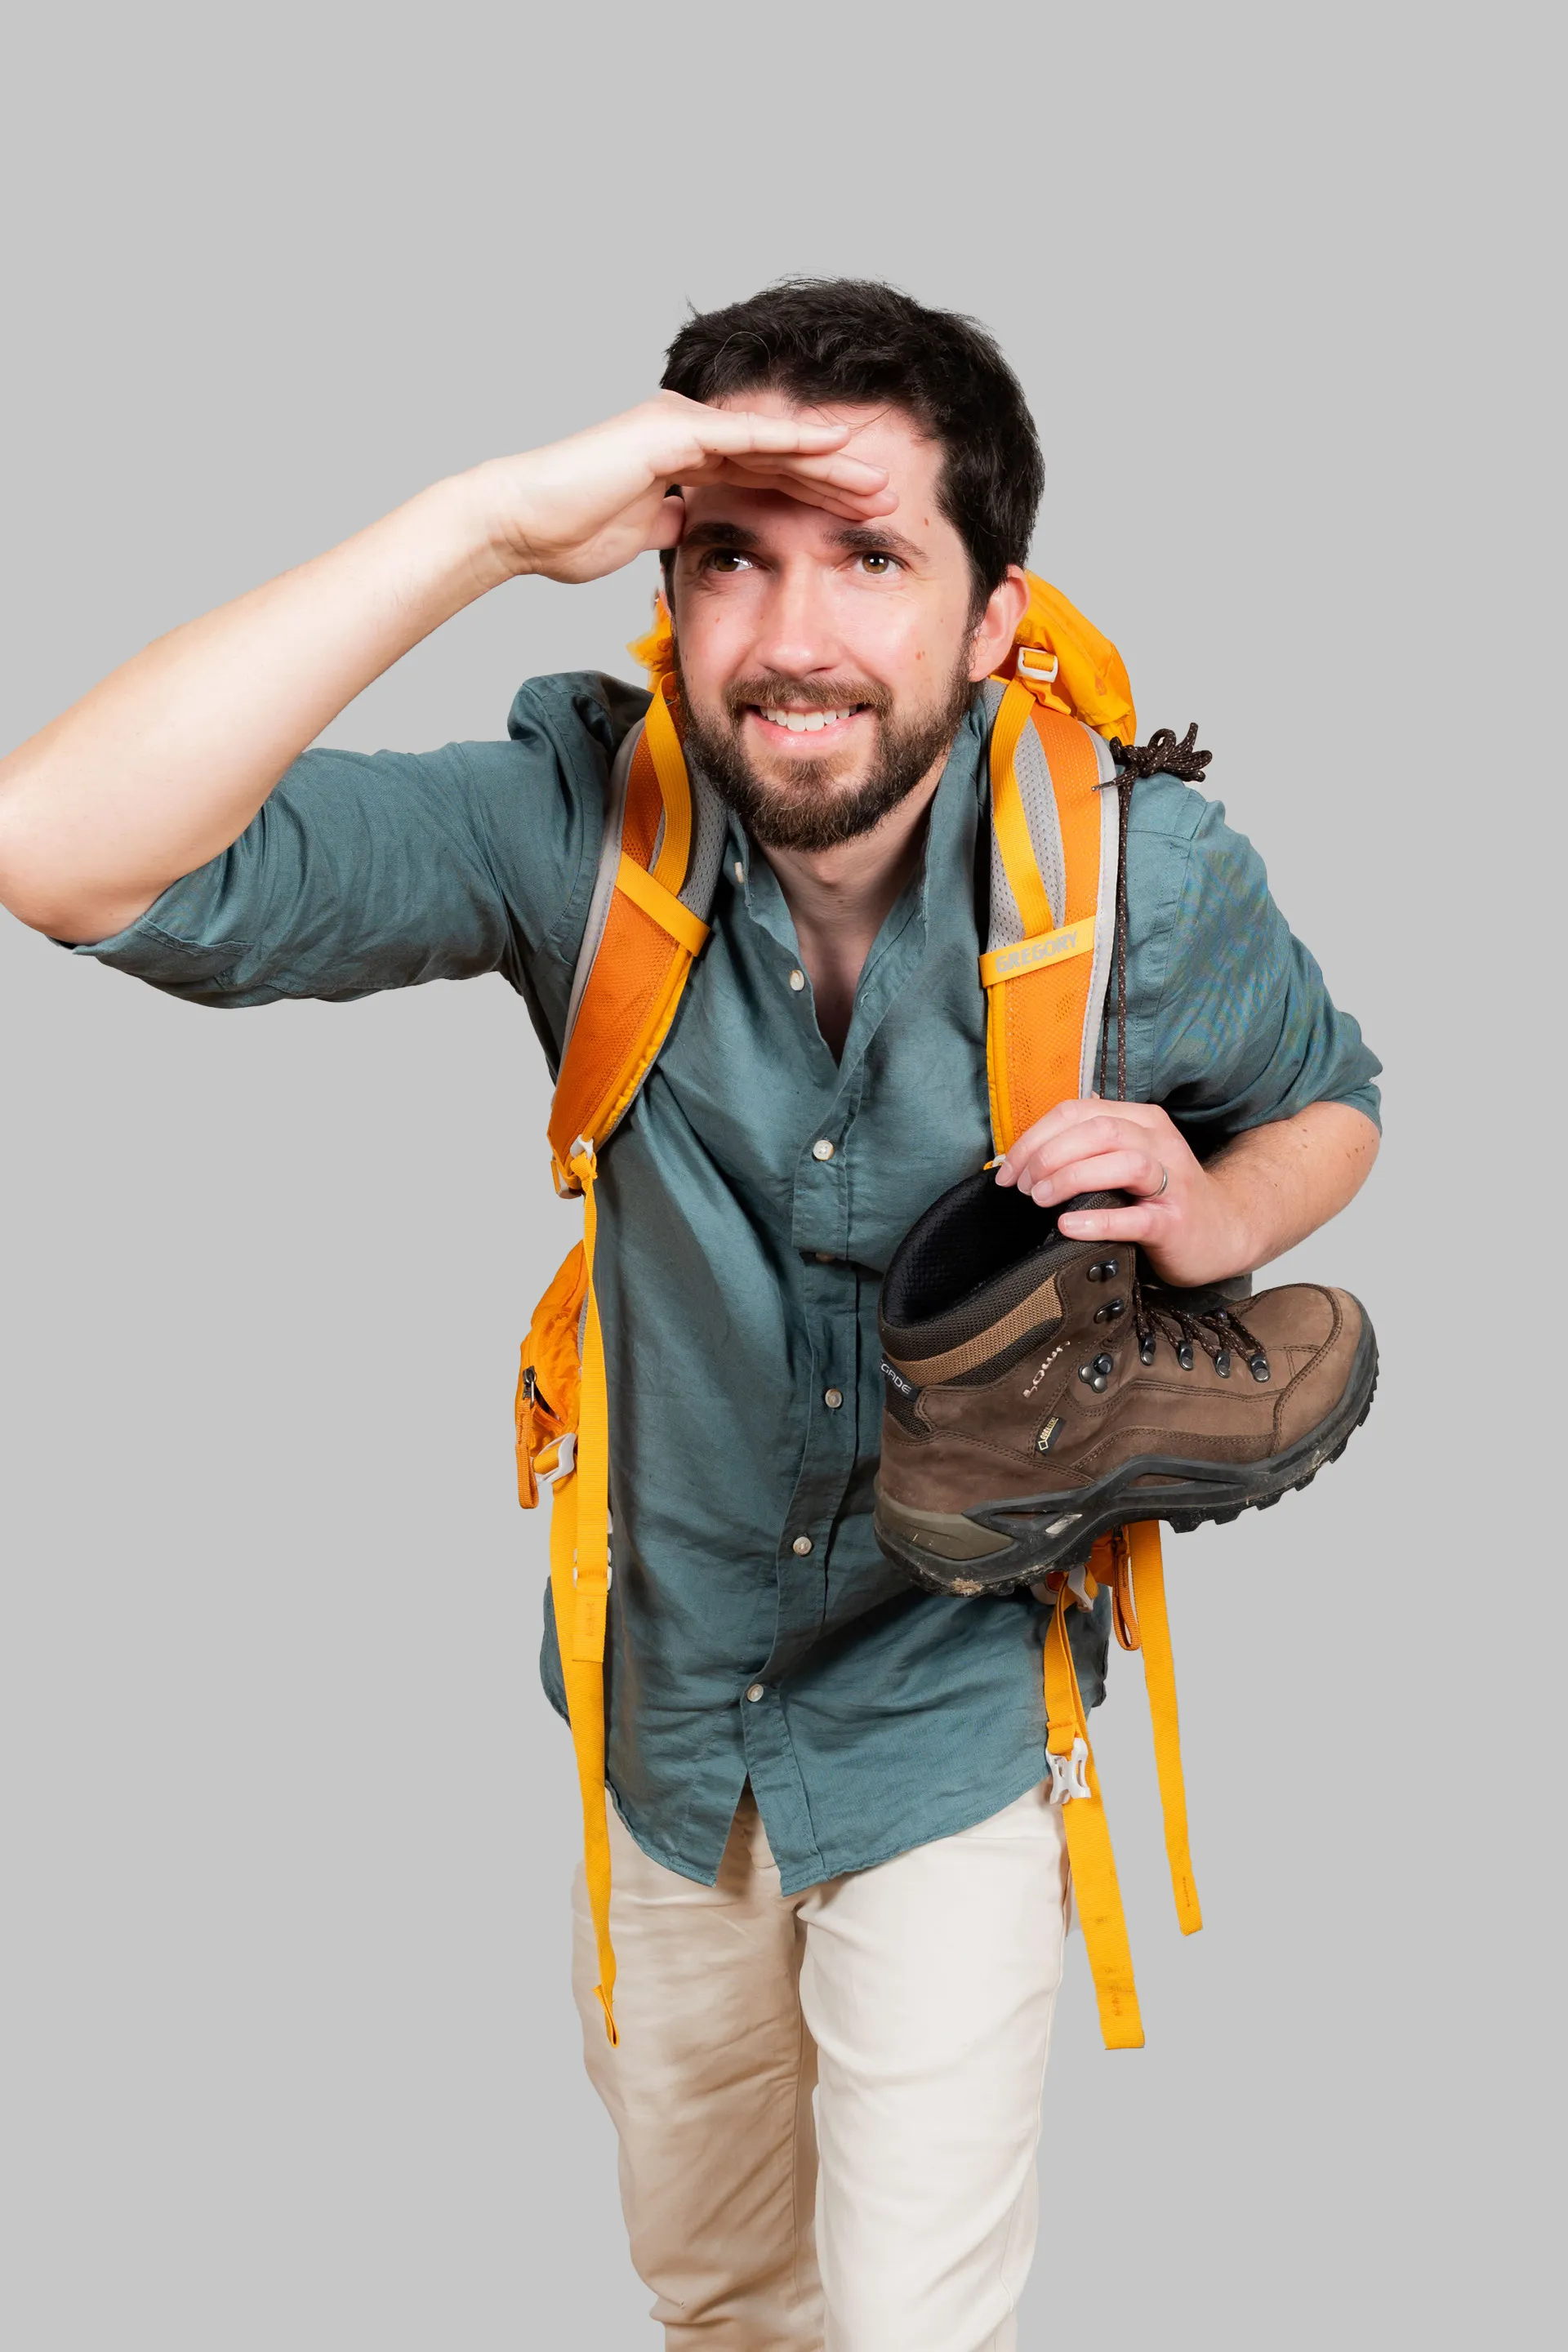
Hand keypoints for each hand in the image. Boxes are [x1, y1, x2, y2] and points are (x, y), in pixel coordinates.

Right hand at [478, 393, 895, 585]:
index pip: (764, 477)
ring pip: (772, 442)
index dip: (812, 495)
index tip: (856, 517)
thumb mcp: (640, 537)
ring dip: (828, 460)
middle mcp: (688, 434)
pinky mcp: (673, 428)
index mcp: (684, 462)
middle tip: (887, 494)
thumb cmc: (564, 534)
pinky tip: (833, 447)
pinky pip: (745, 435)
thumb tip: (690, 531)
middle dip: (835, 477)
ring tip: (877, 477)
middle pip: (779, 456)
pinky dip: (791, 440)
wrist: (521, 524)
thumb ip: (671, 525)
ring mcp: (681, 425)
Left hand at [994, 1096, 1255, 1286]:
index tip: (1008, 1169)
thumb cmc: (1161, 1199)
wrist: (1223, 1232)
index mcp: (1140, 1121)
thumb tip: (1024, 1161)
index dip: (1035, 1137)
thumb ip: (1086, 1152)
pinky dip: (1097, 1218)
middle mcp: (1158, 1142)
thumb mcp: (1125, 1161)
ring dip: (1070, 1177)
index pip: (1077, 1112)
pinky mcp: (1175, 1221)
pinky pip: (1135, 1216)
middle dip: (1048, 1155)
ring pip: (1120, 1160)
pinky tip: (1069, 1225)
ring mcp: (1171, 1180)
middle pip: (1097, 1130)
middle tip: (1023, 1186)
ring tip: (1040, 1198)